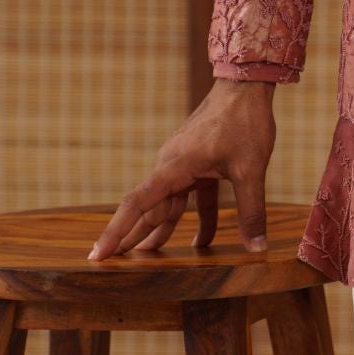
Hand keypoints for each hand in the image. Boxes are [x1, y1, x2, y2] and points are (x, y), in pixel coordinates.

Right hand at [88, 80, 279, 261]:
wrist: (246, 86)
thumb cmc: (244, 122)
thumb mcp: (250, 170)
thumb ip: (252, 210)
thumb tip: (258, 248)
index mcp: (174, 167)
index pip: (136, 205)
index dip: (115, 232)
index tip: (96, 255)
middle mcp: (171, 166)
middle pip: (147, 209)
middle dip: (131, 238)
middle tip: (114, 268)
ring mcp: (183, 163)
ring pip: (168, 204)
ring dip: (161, 231)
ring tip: (148, 260)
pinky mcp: (197, 162)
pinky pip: (191, 195)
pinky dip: (195, 217)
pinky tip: (201, 242)